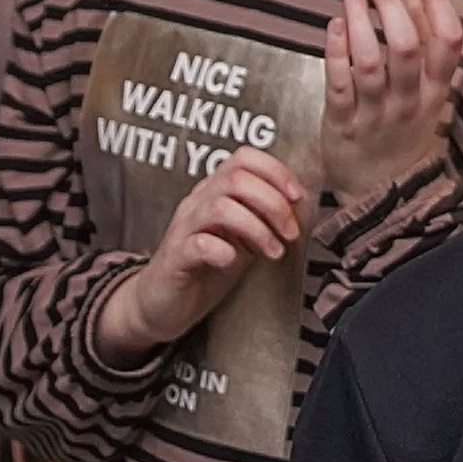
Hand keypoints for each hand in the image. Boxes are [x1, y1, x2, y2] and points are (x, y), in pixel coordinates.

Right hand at [97, 148, 309, 363]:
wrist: (163, 303)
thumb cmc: (207, 267)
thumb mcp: (244, 237)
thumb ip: (264, 218)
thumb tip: (299, 207)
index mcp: (216, 192)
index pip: (244, 158)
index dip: (276, 171)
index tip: (297, 198)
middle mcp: (197, 203)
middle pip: (236, 179)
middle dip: (274, 204)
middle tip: (290, 232)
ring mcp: (184, 229)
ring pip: (221, 207)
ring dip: (257, 228)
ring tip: (273, 251)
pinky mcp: (175, 258)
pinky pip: (198, 244)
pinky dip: (222, 251)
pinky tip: (233, 262)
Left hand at [320, 0, 462, 206]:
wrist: (378, 190)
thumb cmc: (400, 130)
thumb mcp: (425, 93)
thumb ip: (422, 46)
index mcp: (436, 91)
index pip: (448, 41)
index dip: (438, 2)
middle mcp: (409, 102)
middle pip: (406, 46)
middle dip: (391, 4)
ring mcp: (375, 114)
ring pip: (369, 61)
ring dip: (360, 19)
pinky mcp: (343, 123)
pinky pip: (339, 83)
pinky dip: (335, 51)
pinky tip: (334, 24)